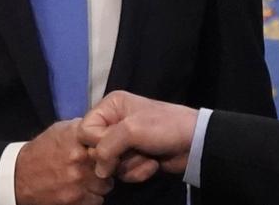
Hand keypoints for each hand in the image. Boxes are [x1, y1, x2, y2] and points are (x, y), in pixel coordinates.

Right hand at [15, 119, 112, 204]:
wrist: (18, 175)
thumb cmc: (42, 150)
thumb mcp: (60, 130)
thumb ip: (83, 128)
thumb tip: (105, 127)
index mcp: (77, 137)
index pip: (109, 141)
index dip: (111, 146)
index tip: (108, 149)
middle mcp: (79, 158)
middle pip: (111, 165)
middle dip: (107, 167)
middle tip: (97, 166)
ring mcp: (78, 181)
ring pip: (106, 185)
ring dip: (100, 183)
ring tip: (88, 179)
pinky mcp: (74, 200)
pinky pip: (97, 200)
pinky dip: (92, 197)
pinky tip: (81, 190)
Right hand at [78, 91, 197, 182]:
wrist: (194, 143)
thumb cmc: (162, 128)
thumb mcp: (131, 131)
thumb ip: (106, 148)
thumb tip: (99, 171)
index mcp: (110, 106)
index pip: (85, 130)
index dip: (97, 142)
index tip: (114, 144)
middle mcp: (113, 122)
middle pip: (96, 150)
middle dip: (116, 156)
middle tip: (133, 151)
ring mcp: (124, 142)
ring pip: (110, 164)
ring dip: (130, 165)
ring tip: (147, 156)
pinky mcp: (133, 158)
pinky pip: (123, 172)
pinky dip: (138, 171)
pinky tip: (153, 164)